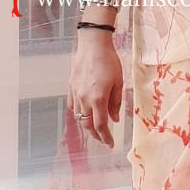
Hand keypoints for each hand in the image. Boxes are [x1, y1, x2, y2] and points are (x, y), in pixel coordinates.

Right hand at [67, 33, 122, 147]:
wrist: (93, 45)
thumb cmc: (109, 61)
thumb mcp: (118, 82)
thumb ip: (115, 103)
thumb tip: (114, 119)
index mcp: (98, 99)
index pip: (101, 126)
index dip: (106, 137)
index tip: (110, 144)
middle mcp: (84, 99)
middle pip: (87, 125)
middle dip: (96, 135)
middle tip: (103, 139)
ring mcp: (75, 93)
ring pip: (79, 117)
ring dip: (87, 125)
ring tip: (95, 128)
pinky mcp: (70, 87)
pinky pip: (73, 106)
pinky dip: (78, 113)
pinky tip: (84, 112)